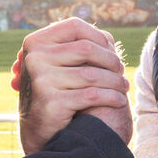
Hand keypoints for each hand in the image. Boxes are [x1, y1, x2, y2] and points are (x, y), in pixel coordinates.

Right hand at [14, 18, 130, 153]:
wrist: (40, 130)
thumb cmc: (56, 91)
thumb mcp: (60, 64)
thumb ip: (79, 47)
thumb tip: (108, 37)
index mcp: (35, 43)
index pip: (74, 26)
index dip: (98, 36)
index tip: (111, 51)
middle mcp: (35, 58)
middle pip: (86, 48)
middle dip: (110, 60)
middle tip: (120, 71)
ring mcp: (42, 80)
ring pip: (92, 74)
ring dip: (114, 81)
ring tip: (123, 86)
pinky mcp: (52, 102)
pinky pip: (92, 95)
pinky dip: (111, 97)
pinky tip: (119, 101)